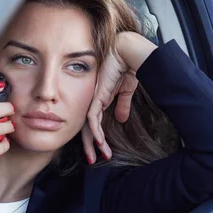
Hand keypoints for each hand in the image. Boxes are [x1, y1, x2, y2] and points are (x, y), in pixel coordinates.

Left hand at [83, 32, 156, 162]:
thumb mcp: (125, 91)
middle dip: (89, 146)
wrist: (126, 52)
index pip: (93, 123)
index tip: (100, 151)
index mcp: (99, 100)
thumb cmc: (125, 66)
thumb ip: (122, 105)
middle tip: (92, 160)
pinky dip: (96, 132)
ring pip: (88, 127)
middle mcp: (93, 102)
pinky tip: (100, 143)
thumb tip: (121, 119)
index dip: (95, 138)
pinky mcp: (96, 97)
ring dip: (93, 143)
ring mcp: (93, 100)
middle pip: (86, 128)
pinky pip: (93, 119)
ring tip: (97, 157)